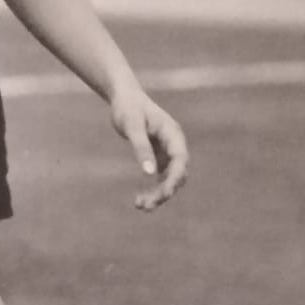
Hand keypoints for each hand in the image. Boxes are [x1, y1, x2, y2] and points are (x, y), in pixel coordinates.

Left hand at [109, 86, 188, 210]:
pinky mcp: (158, 155)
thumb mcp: (132, 127)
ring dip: (158, 194)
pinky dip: (152, 189)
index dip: (175, 178)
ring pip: (169, 178)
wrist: (124, 97)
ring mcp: (167, 151)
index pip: (180, 160)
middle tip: (146, 206)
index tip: (165, 194)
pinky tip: (139, 200)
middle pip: (177, 173)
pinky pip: (160, 177)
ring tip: (140, 207)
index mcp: (173, 134)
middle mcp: (174, 144)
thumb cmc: (128, 108)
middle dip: (164, 191)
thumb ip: (141, 148)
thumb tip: (149, 174)